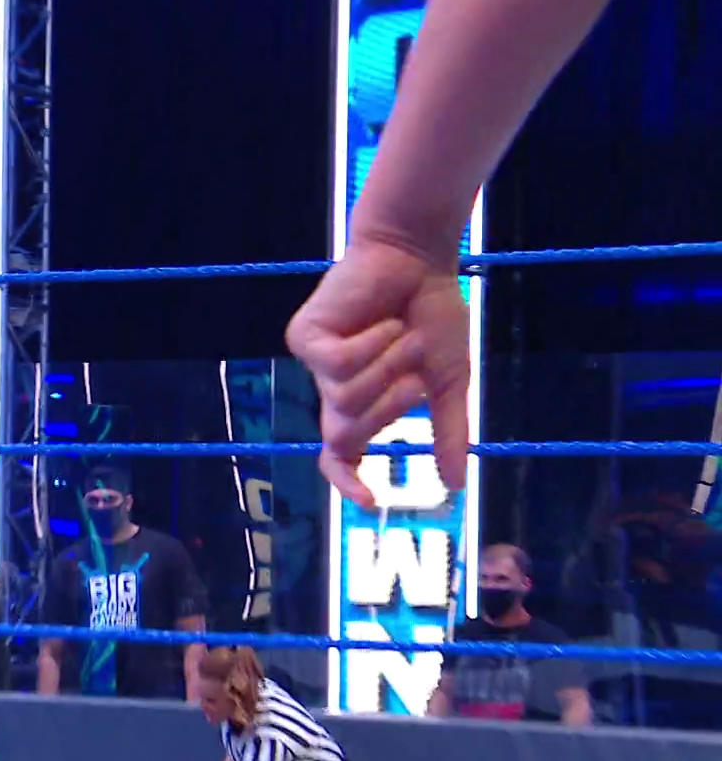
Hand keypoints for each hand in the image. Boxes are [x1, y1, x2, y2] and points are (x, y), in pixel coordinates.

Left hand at [285, 239, 470, 508]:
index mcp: (360, 404)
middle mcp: (331, 389)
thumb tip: (455, 485)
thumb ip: (448, 430)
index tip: (369, 500)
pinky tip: (382, 321)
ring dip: (386, 366)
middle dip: (389, 407)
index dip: (346, 481)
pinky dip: (369, 345)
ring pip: (343, 398)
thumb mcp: (447, 381)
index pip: (338, 456)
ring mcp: (315, 363)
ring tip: (398, 333)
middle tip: (414, 372)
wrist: (419, 260)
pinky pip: (336, 363)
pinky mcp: (304, 337)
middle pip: (347, 433)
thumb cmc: (431, 315)